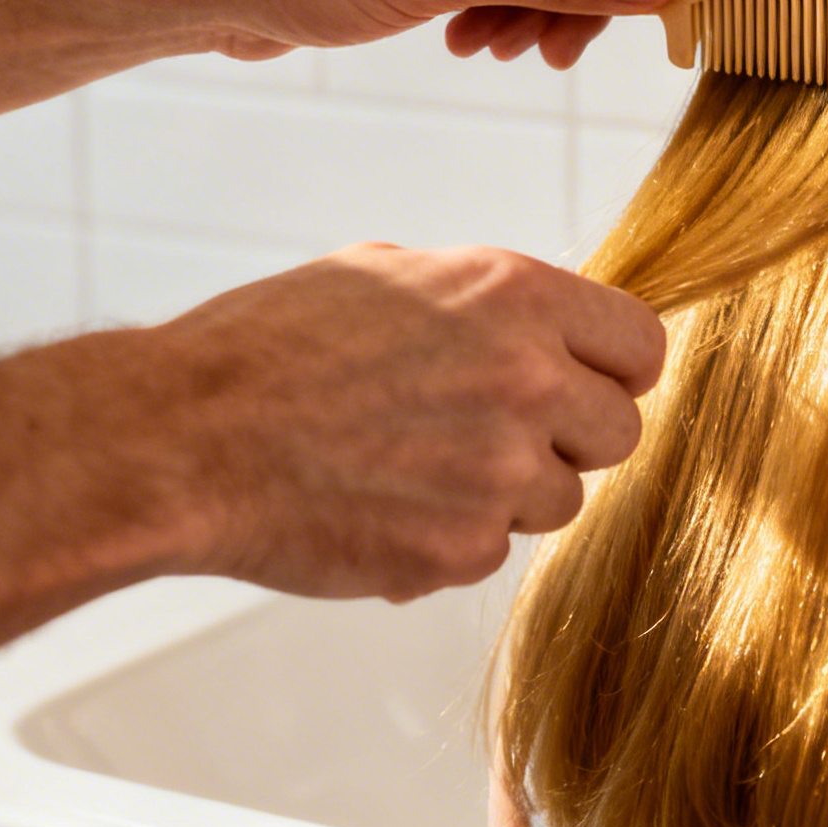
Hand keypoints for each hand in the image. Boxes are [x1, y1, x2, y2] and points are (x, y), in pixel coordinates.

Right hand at [121, 243, 663, 600]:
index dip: (614, 371)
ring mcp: (501, 471)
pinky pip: (491, 551)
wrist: (186, 438)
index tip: (587, 384)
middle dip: (569, 439)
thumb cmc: (270, 348)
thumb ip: (482, 303)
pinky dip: (447, 539)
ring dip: (508, 494)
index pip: (641, 345)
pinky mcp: (462, 548)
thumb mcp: (388, 275)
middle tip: (498, 435)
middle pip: (620, 433)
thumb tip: (536, 326)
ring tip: (416, 465)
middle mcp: (528, 381)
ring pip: (561, 501)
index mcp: (515, 298)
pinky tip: (379, 505)